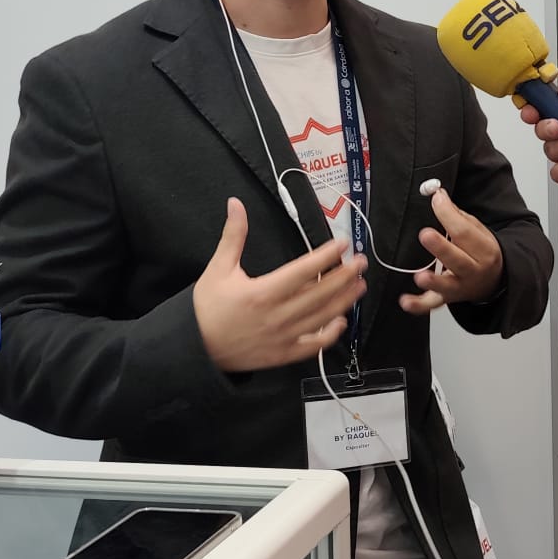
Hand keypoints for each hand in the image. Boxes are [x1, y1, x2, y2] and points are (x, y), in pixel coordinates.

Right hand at [192, 198, 365, 372]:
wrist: (196, 349)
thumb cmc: (208, 309)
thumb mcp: (218, 269)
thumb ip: (233, 236)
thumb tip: (235, 204)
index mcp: (263, 292)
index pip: (303, 270)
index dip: (326, 255)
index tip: (342, 244)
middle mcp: (277, 315)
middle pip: (320, 293)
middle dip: (344, 276)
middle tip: (361, 262)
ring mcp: (283, 337)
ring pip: (322, 317)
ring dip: (344, 300)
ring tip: (359, 285)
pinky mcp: (283, 354)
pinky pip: (313, 346)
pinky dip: (330, 334)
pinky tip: (341, 321)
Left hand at [400, 188, 503, 314]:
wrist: (494, 280)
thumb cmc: (482, 252)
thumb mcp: (478, 231)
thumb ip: (457, 216)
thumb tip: (438, 195)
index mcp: (484, 250)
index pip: (465, 232)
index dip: (448, 215)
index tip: (436, 199)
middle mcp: (474, 271)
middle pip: (457, 260)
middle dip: (441, 248)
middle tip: (425, 235)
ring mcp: (460, 287)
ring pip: (447, 286)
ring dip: (433, 281)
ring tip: (420, 276)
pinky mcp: (446, 299)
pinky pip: (432, 304)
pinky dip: (418, 305)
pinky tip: (405, 301)